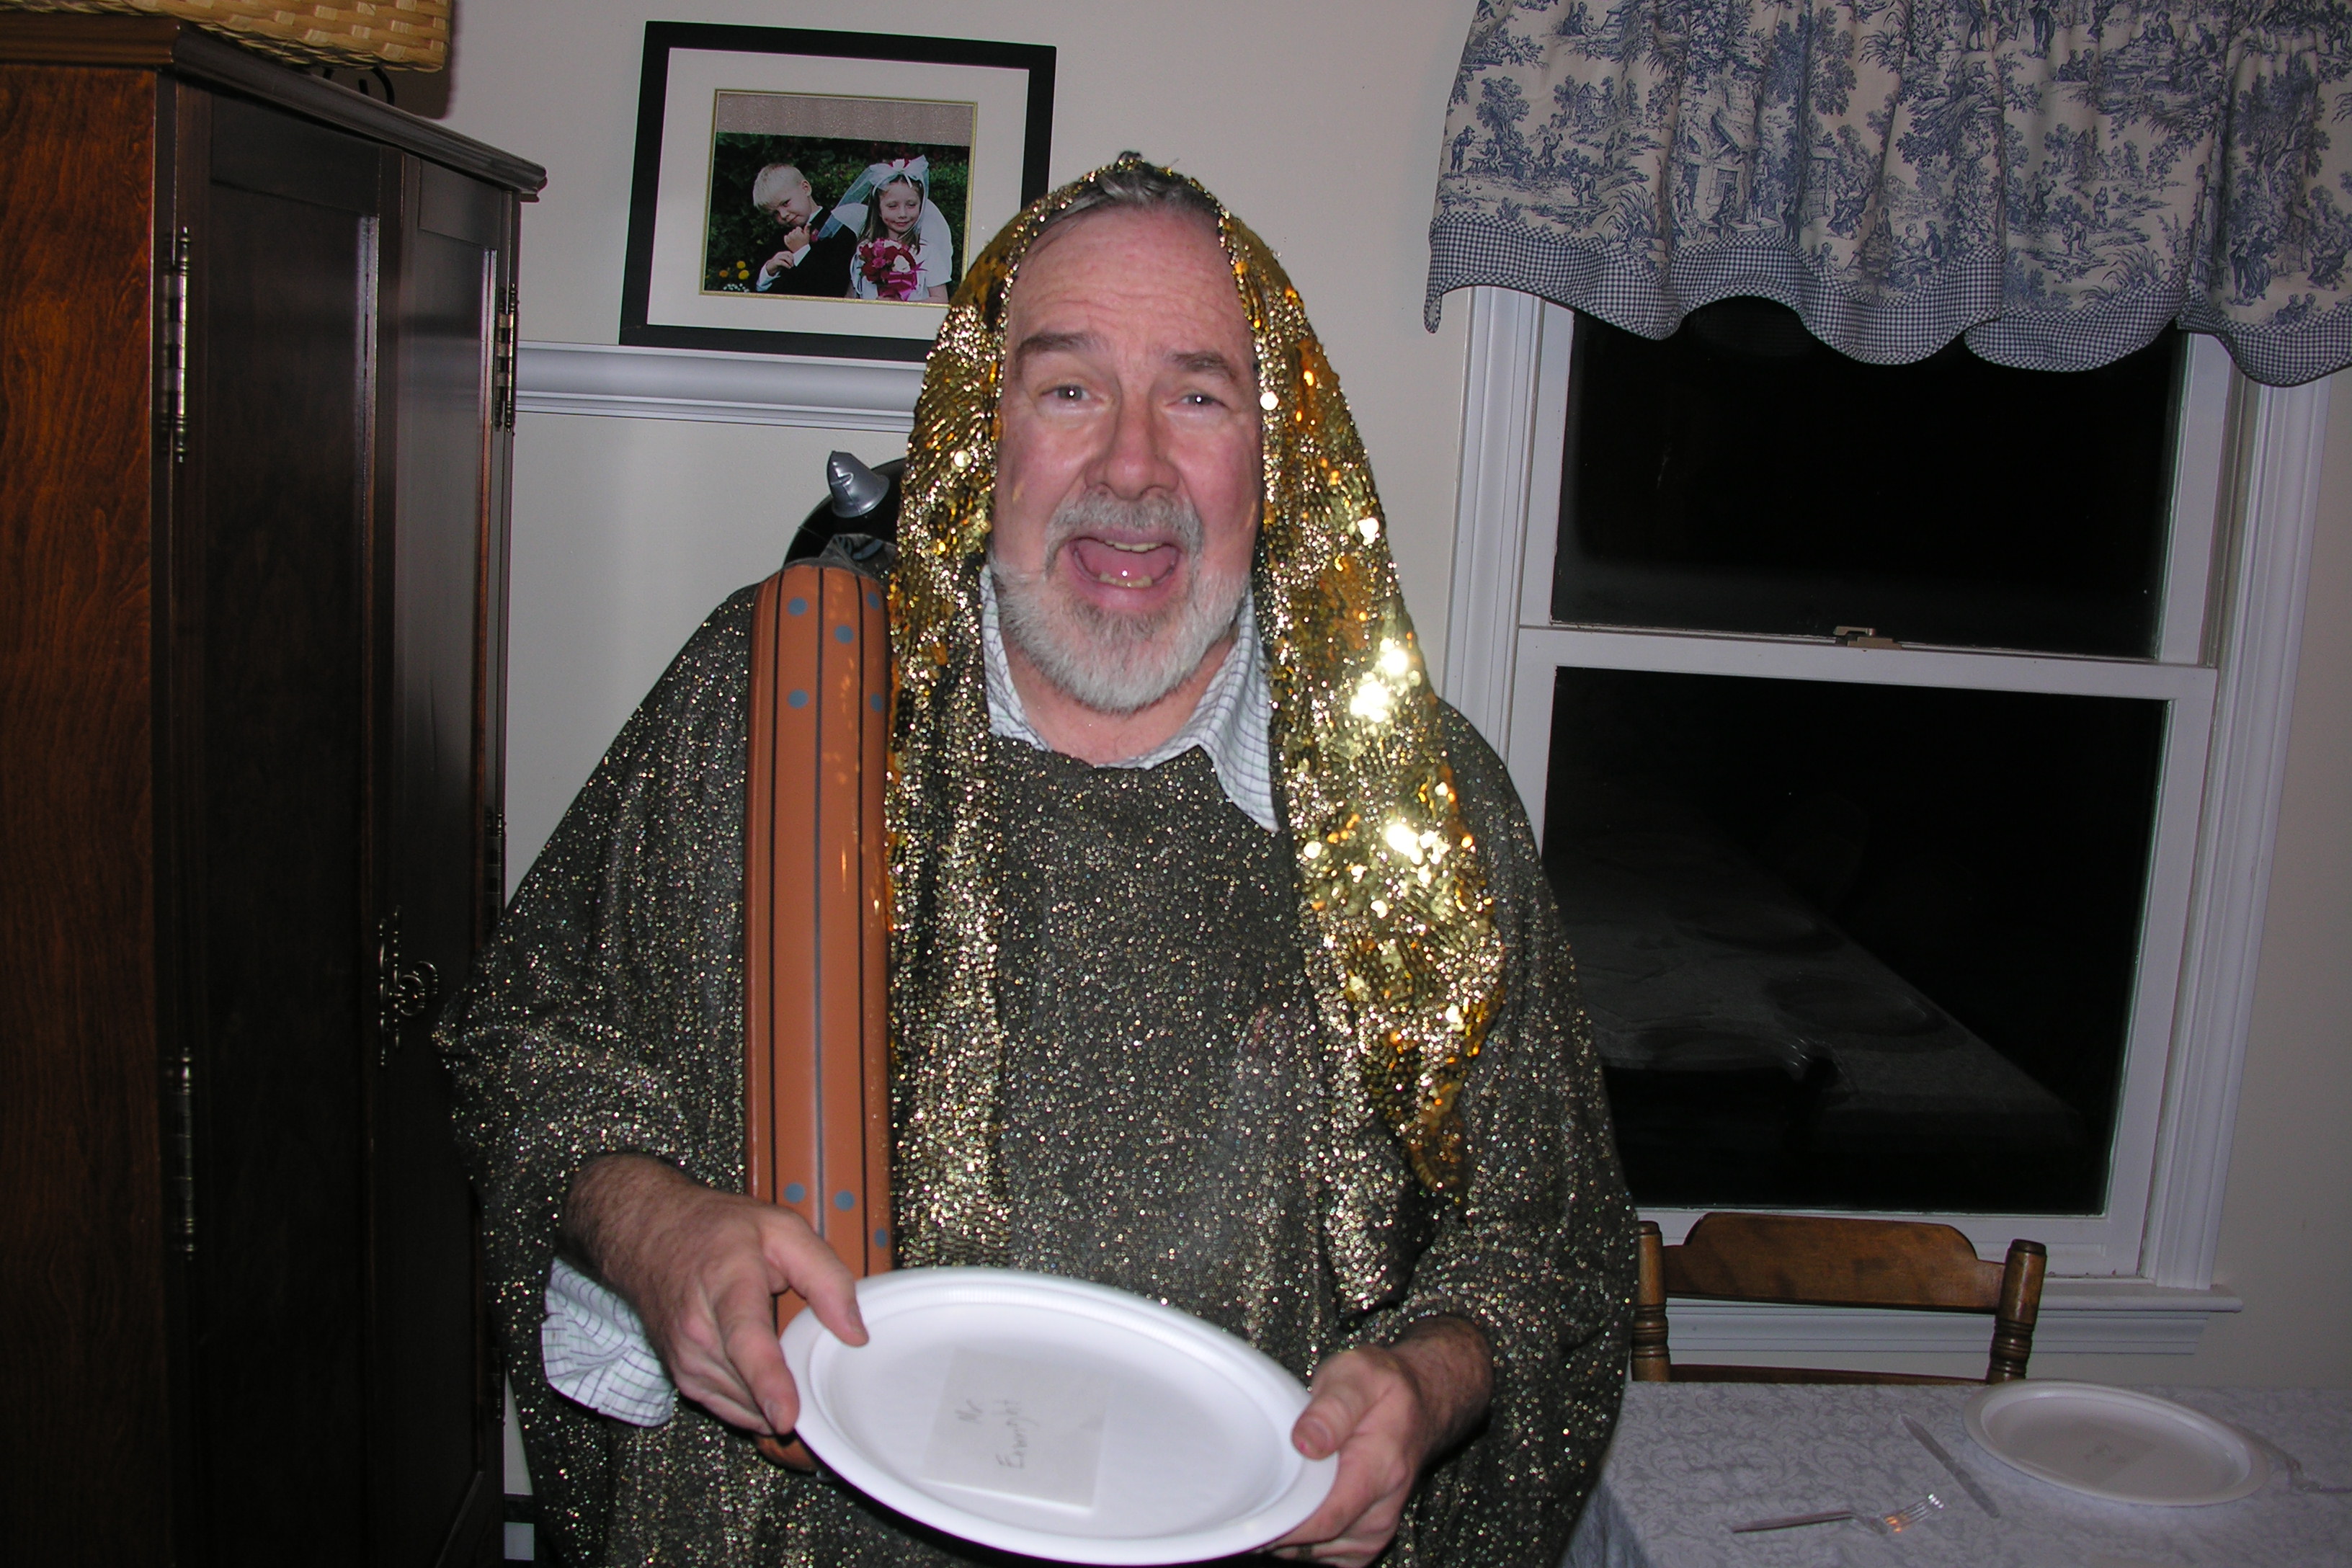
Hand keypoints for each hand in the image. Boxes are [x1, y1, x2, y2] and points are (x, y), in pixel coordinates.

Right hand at [562, 1154, 865, 1433]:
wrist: (650, 1234)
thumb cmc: (717, 1230)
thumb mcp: (784, 1230)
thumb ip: (826, 1277)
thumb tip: (855, 1333)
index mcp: (727, 1285)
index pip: (746, 1341)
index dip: (768, 1382)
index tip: (786, 1417)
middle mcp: (697, 1330)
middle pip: (748, 1384)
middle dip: (787, 1394)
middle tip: (816, 1375)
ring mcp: (684, 1358)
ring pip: (740, 1404)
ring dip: (770, 1400)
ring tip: (791, 1371)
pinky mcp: (682, 1376)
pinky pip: (725, 1407)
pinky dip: (753, 1406)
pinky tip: (770, 1389)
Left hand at [780, 224, 810, 253]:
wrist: (801, 252)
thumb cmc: (805, 244)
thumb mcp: (807, 236)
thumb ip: (807, 229)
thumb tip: (809, 223)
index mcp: (797, 233)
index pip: (798, 228)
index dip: (801, 232)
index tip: (802, 236)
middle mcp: (792, 235)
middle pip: (794, 230)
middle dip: (796, 233)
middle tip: (799, 239)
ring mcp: (788, 238)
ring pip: (790, 233)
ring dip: (792, 236)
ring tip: (796, 241)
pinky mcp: (786, 241)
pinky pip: (786, 237)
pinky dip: (788, 238)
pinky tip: (792, 241)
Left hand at [1269, 1317, 1491, 1565]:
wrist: (1419, 1403)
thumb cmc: (1383, 1387)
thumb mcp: (1358, 1374)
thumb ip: (1332, 1408)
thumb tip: (1306, 1442)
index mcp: (1379, 1470)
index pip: (1326, 1519)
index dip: (1283, 1523)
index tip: (1252, 1511)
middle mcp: (1382, 1509)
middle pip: (1317, 1542)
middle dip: (1280, 1526)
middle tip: (1254, 1494)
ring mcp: (1376, 1529)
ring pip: (1318, 1553)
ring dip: (1290, 1534)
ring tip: (1276, 1494)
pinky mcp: (1368, 1537)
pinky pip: (1327, 1556)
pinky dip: (1305, 1542)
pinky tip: (1295, 1510)